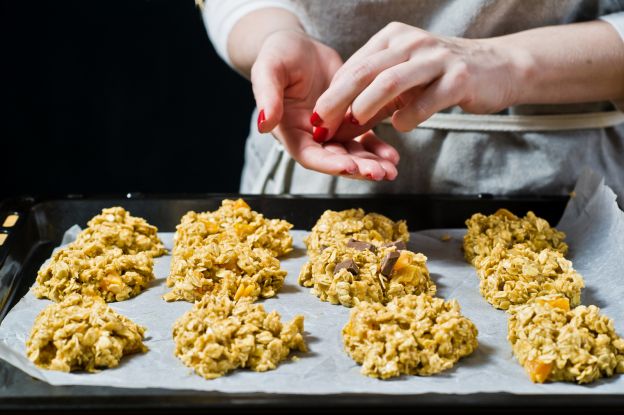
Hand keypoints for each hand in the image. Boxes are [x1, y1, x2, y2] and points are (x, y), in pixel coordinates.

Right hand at [251, 30, 398, 180]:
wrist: (298, 45)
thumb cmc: (278, 54)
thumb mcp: (268, 70)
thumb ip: (267, 97)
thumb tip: (264, 123)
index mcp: (289, 130)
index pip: (310, 155)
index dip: (329, 164)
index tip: (350, 166)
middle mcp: (310, 136)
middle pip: (334, 160)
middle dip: (358, 169)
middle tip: (381, 173)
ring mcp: (330, 130)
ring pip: (352, 153)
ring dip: (371, 164)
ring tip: (391, 169)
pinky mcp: (347, 120)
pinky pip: (364, 138)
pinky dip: (377, 148)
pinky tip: (392, 155)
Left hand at [312, 22, 517, 136]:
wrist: (498, 66)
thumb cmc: (442, 76)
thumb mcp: (404, 80)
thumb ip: (373, 100)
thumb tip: (338, 126)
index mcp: (394, 39)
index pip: (354, 66)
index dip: (332, 93)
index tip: (317, 118)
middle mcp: (412, 43)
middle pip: (365, 71)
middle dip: (338, 99)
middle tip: (322, 123)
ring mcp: (436, 59)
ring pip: (391, 81)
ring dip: (367, 105)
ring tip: (353, 123)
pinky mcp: (458, 79)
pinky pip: (426, 100)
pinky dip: (408, 117)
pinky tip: (399, 127)